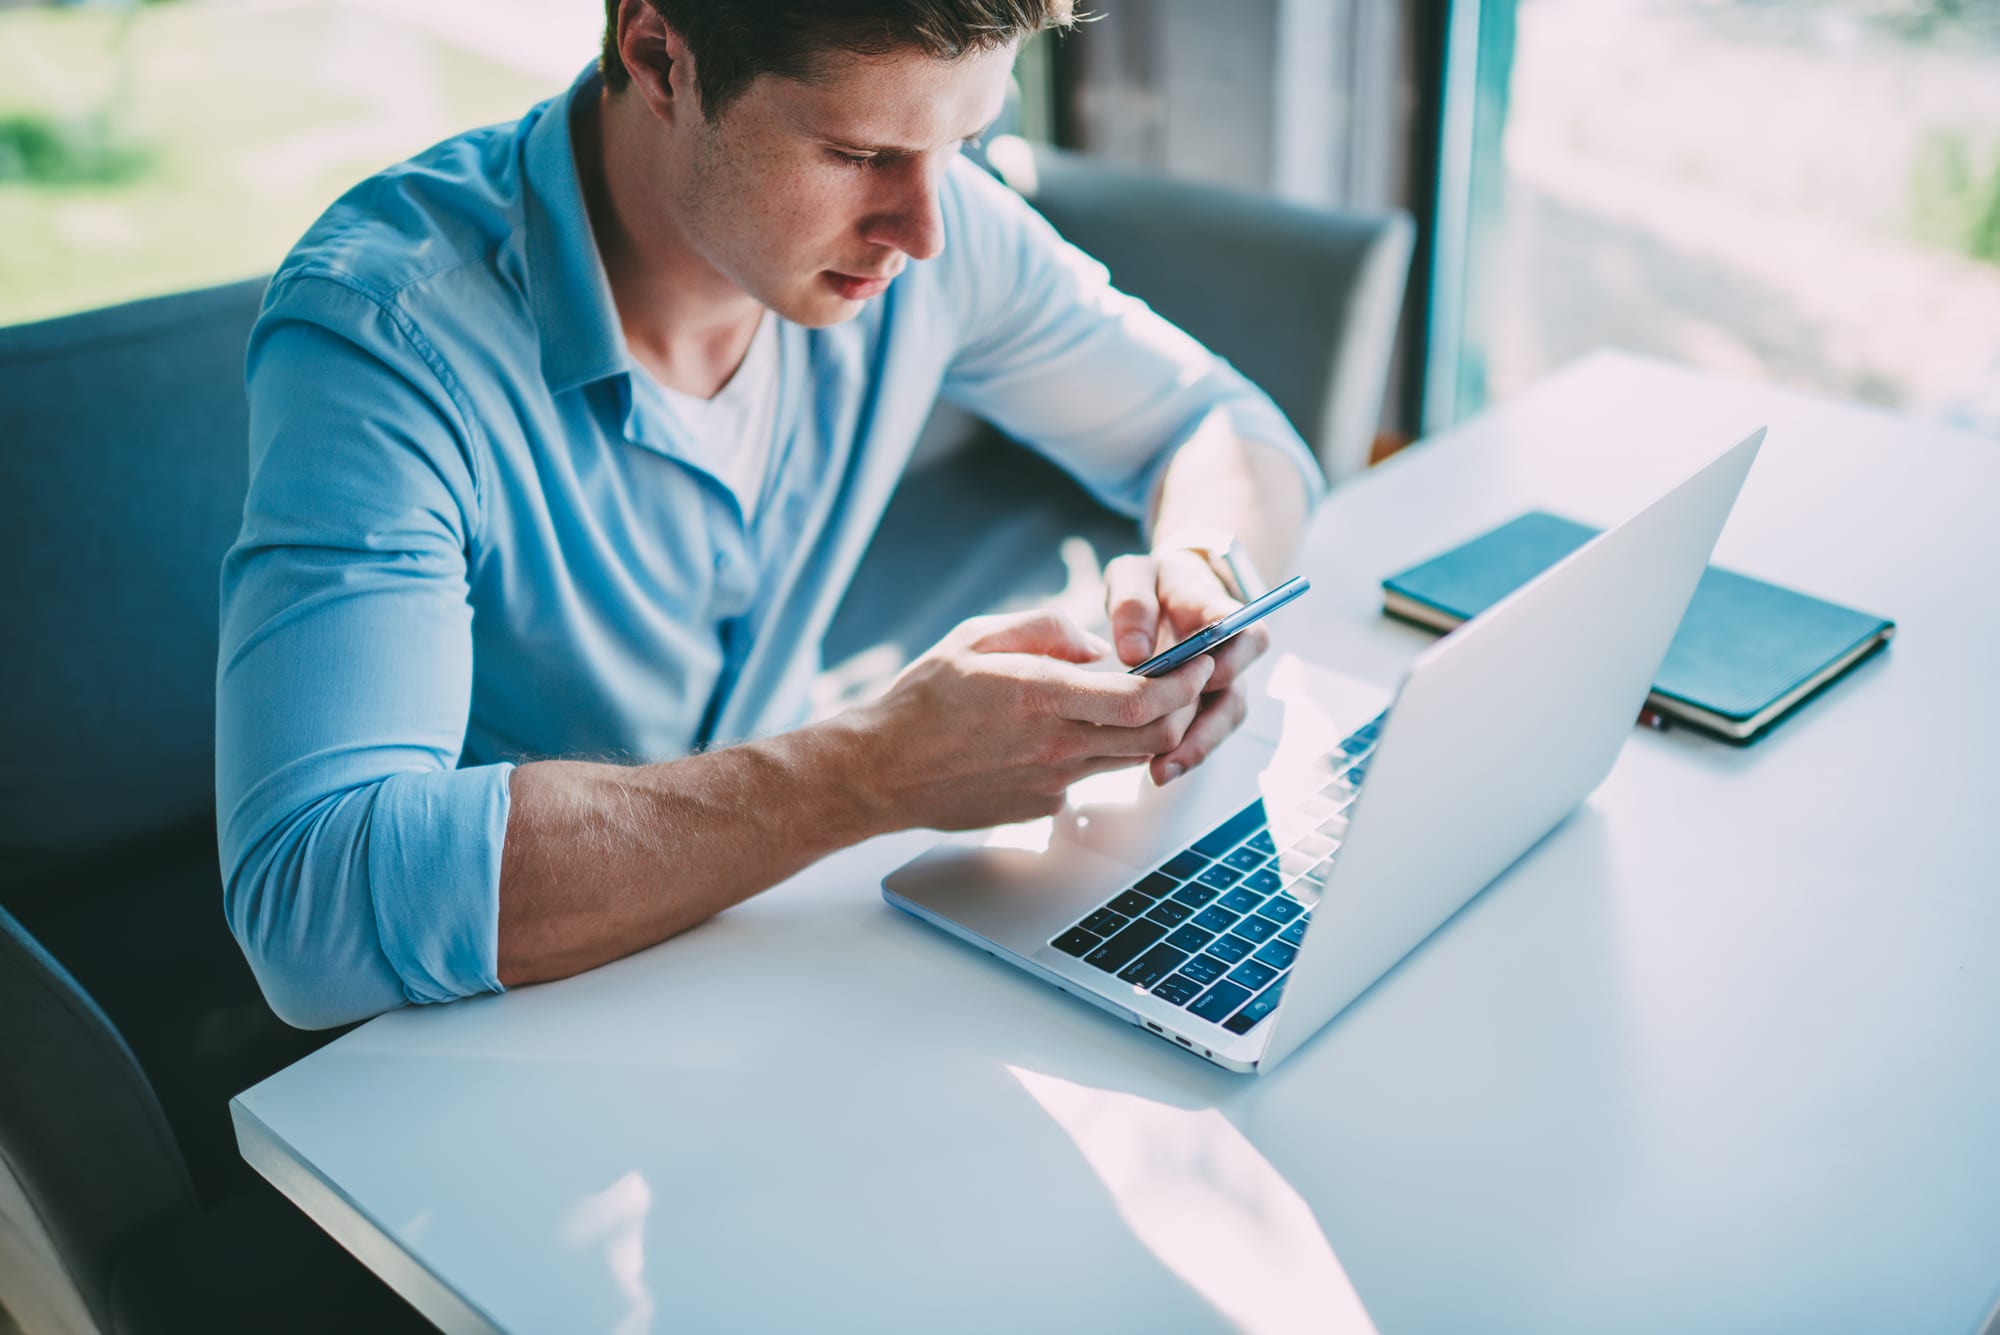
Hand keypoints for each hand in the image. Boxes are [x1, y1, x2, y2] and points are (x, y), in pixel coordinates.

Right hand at [846, 608, 1215, 829]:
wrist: (881, 772)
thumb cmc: (924, 699)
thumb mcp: (980, 635)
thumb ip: (1047, 628)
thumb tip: (1097, 645)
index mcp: (1040, 694)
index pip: (1139, 699)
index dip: (1184, 683)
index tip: (1201, 662)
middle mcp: (1053, 745)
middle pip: (1152, 736)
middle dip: (1184, 708)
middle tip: (1187, 682)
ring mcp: (1050, 783)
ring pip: (1127, 759)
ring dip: (1143, 731)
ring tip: (1127, 700)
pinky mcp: (1040, 806)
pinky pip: (1086, 776)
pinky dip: (1092, 752)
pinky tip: (1059, 735)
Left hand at [1102, 549, 1264, 784]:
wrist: (1163, 593)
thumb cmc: (1151, 582)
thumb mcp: (1135, 575)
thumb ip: (1132, 603)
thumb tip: (1134, 653)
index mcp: (1223, 613)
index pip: (1248, 636)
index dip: (1231, 661)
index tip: (1203, 678)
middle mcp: (1232, 653)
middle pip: (1236, 694)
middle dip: (1207, 727)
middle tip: (1174, 751)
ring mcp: (1221, 682)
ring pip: (1221, 721)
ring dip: (1195, 749)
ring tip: (1161, 773)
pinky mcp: (1203, 703)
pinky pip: (1201, 731)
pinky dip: (1183, 752)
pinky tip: (1156, 770)